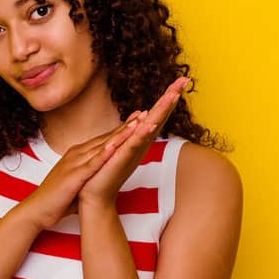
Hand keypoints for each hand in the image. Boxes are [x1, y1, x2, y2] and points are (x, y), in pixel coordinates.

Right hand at [20, 110, 145, 229]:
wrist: (37, 210)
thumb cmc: (57, 197)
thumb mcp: (76, 179)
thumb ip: (88, 172)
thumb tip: (101, 172)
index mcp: (78, 155)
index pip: (103, 139)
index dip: (121, 129)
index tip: (138, 119)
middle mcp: (76, 155)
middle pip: (105, 138)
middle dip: (125, 126)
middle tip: (143, 113)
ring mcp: (74, 164)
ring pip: (100, 147)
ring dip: (119, 135)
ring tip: (136, 124)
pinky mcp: (73, 177)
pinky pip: (91, 164)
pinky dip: (103, 155)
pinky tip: (115, 147)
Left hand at [78, 77, 190, 208]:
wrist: (93, 198)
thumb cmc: (103, 174)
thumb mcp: (118, 146)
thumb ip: (130, 132)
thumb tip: (141, 116)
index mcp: (137, 140)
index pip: (156, 115)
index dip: (167, 98)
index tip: (181, 80)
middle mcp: (138, 145)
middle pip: (158, 117)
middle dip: (170, 98)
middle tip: (185, 80)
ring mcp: (131, 152)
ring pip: (149, 128)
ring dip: (161, 111)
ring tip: (173, 95)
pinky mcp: (120, 160)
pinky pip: (132, 145)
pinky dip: (141, 134)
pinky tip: (149, 123)